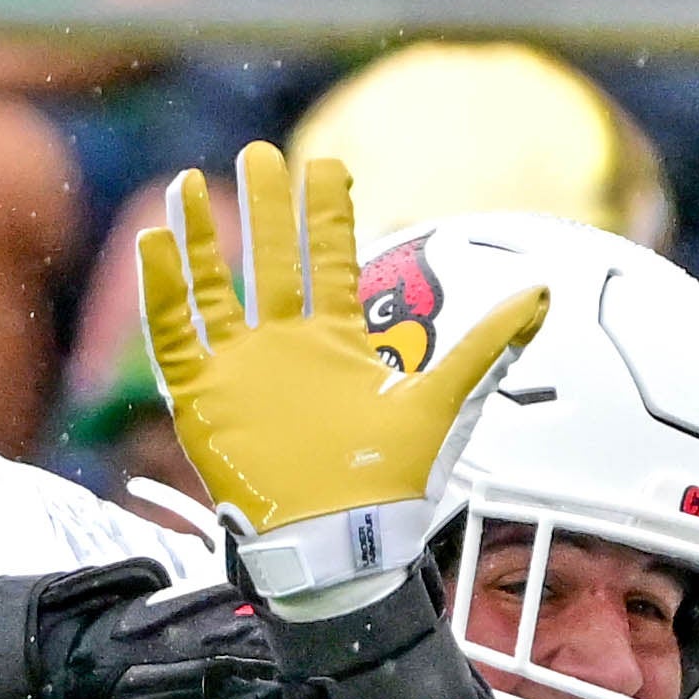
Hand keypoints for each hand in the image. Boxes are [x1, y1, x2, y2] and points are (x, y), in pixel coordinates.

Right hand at [133, 142, 543, 606]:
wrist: (343, 545)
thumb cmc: (393, 484)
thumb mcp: (446, 401)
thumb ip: (488, 345)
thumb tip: (544, 293)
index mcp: (336, 341)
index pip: (327, 260)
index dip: (325, 214)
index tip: (326, 164)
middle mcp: (285, 348)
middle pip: (269, 262)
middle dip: (265, 210)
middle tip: (259, 154)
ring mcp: (241, 372)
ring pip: (212, 289)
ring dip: (201, 239)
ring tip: (185, 182)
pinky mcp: (203, 401)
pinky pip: (174, 337)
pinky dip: (162, 292)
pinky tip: (155, 241)